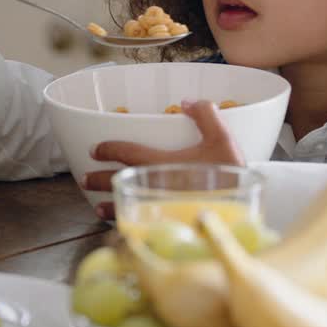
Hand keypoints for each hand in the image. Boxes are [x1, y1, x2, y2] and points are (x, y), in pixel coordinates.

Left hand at [83, 99, 244, 219]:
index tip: (95, 150)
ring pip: (127, 206)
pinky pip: (140, 224)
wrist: (241, 214)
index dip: (108, 149)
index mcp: (162, 162)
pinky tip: (125, 223)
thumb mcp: (223, 139)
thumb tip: (186, 101)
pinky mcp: (165, 226)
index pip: (126, 153)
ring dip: (110, 206)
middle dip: (98, 180)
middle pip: (118, 181)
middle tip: (84, 179)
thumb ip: (206, 115)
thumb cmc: (231, 176)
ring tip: (97, 208)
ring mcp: (157, 208)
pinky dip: (129, 222)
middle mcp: (154, 186)